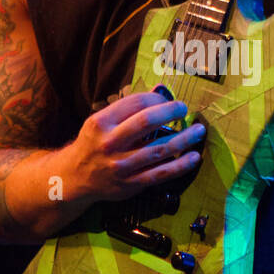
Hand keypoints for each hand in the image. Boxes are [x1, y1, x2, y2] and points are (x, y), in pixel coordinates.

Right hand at [67, 92, 205, 204]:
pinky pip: (161, 173)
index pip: (136, 103)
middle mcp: (110, 143)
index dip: (158, 99)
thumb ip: (128, 108)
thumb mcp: (102, 122)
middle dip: (171, 112)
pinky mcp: (131, 183)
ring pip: (159, 149)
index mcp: (101, 122)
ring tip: (198, 131)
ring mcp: (121, 165)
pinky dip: (180, 165)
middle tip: (184, 109)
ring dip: (184, 138)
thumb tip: (160, 90)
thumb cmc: (94, 143)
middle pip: (147, 122)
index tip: (168, 100)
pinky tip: (193, 158)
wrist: (75, 177)